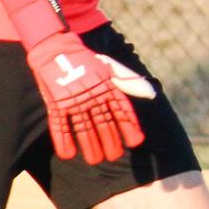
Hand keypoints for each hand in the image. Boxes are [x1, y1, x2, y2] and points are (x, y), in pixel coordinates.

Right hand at [24, 35, 150, 164]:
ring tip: (95, 160)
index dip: (129, 127)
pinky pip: (60, 125)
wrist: (56, 48)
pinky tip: (68, 154)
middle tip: (114, 156)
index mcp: (106, 86)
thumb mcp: (108, 68)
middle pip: (104, 124)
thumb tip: (151, 93)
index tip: (136, 142)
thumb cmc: (85, 60)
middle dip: (110, 142)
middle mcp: (92, 95)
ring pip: (84, 128)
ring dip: (90, 146)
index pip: (122, 110)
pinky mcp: (56, 103)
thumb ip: (127, 82)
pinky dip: (63, 140)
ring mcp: (74, 99)